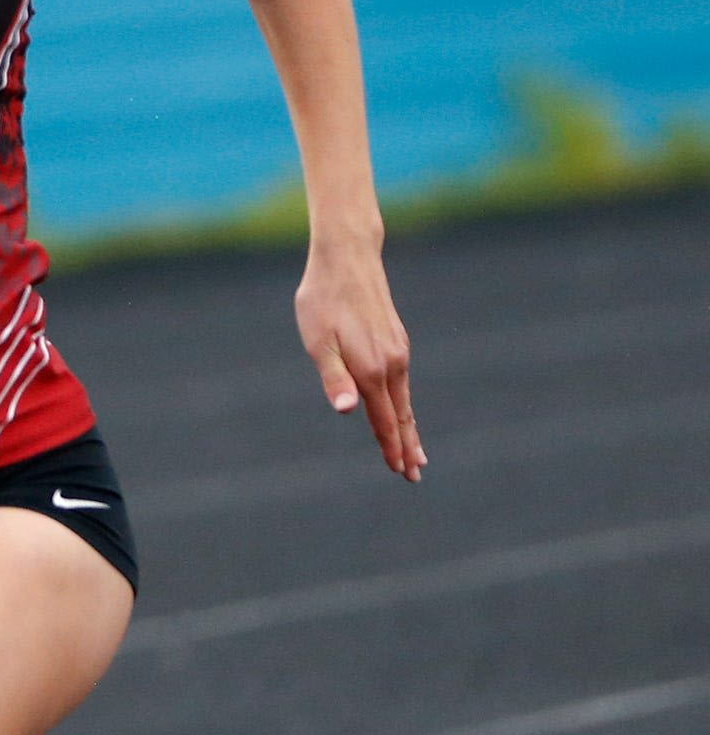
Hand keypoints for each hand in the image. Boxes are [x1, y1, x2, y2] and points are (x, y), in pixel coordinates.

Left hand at [296, 235, 423, 480]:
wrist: (348, 258)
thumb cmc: (323, 301)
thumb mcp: (318, 341)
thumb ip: (333, 377)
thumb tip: (346, 411)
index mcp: (372, 369)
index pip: (384, 419)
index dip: (390, 447)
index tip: (400, 472)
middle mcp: (392, 363)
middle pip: (401, 415)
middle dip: (407, 446)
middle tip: (414, 476)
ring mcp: (398, 351)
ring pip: (405, 400)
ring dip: (410, 428)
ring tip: (415, 452)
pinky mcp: (396, 341)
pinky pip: (404, 383)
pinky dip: (406, 404)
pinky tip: (402, 410)